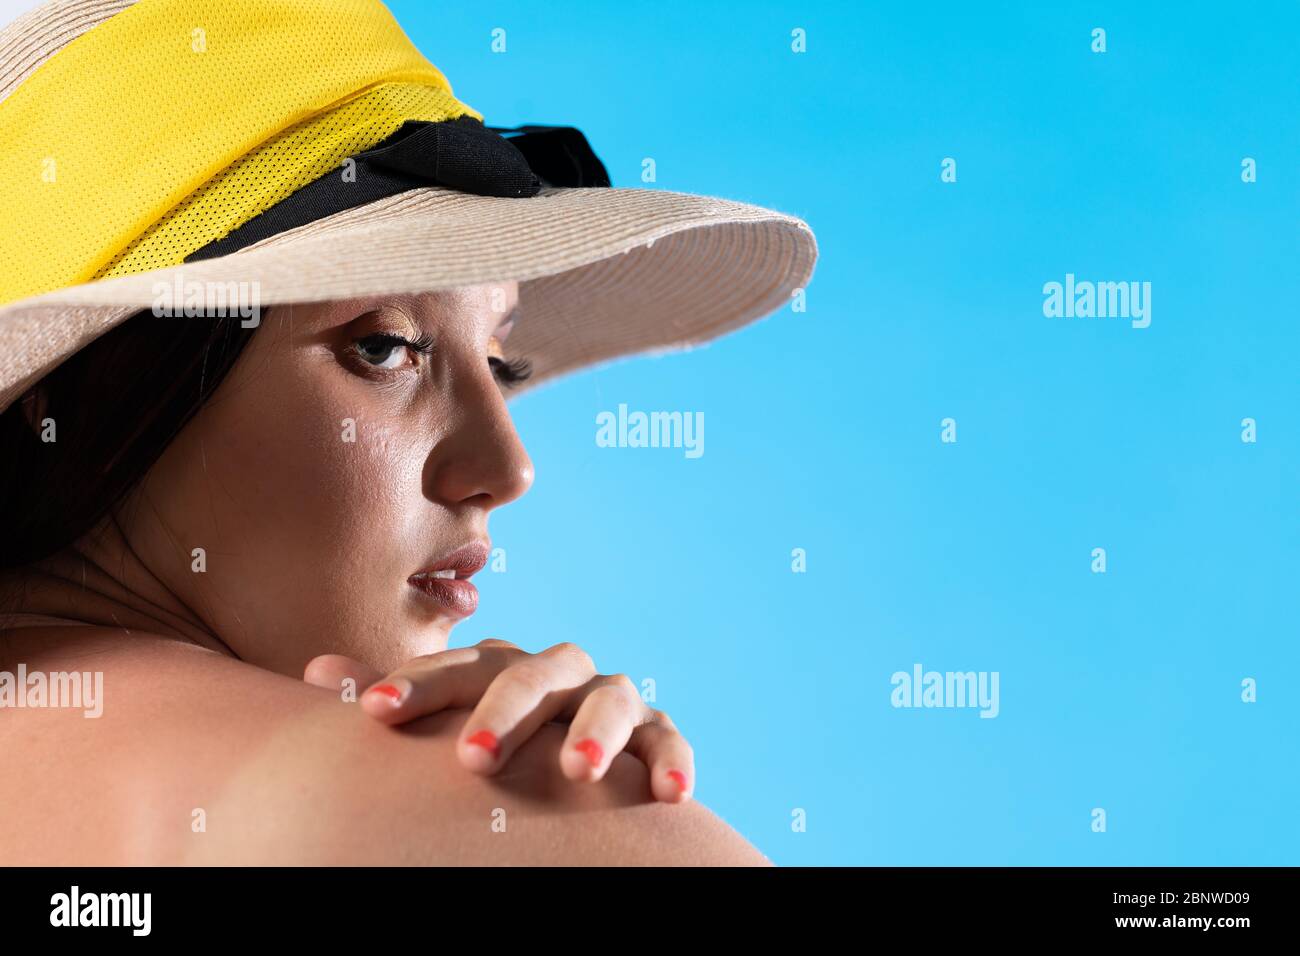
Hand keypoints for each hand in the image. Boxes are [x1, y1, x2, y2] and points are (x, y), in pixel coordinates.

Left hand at [303, 639, 693, 803]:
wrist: (563, 761)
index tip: (373, 712)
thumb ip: (397, 699)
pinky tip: (672, 795)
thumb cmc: (491, 741)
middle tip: (473, 758)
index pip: (455, 666)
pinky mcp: (653, 733)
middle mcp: (554, 673)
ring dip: (594, 728)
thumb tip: (315, 668)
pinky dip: (672, 759)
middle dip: (504, 711)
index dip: (417, 684)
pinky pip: (667, 738)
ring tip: (576, 770)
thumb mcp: (443, 721)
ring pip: (607, 695)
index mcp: (497, 667)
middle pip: (531, 673)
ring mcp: (605, 698)